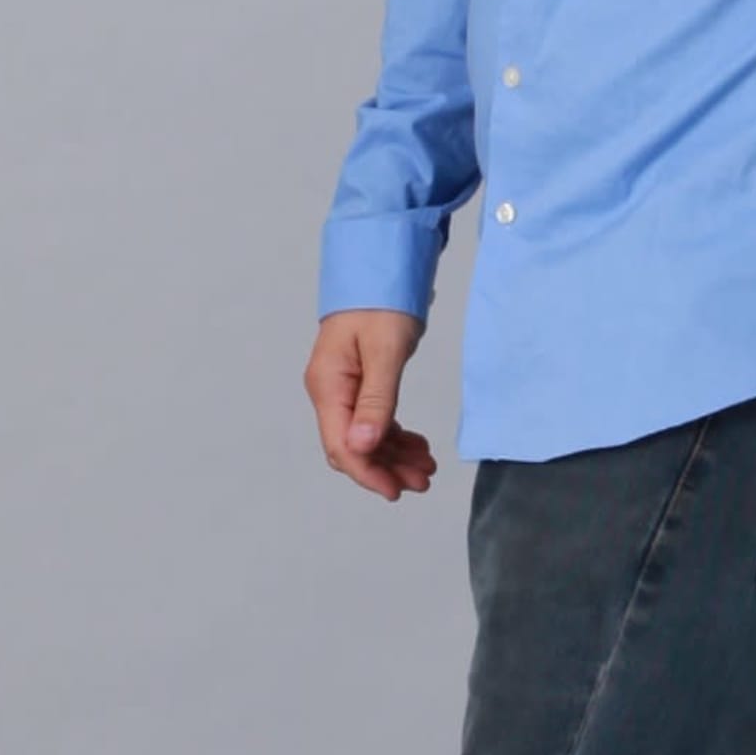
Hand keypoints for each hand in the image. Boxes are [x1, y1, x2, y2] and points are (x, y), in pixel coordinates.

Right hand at [306, 309, 435, 502]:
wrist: (384, 264)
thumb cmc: (383, 299)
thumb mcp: (385, 350)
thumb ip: (375, 401)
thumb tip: (362, 447)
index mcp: (329, 385)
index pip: (342, 445)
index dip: (368, 473)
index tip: (396, 490)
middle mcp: (330, 390)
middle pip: (353, 446)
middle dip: (386, 468)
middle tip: (423, 481)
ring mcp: (343, 387)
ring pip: (365, 437)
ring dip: (394, 455)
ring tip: (426, 466)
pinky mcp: (359, 382)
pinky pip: (373, 420)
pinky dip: (394, 436)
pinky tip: (416, 445)